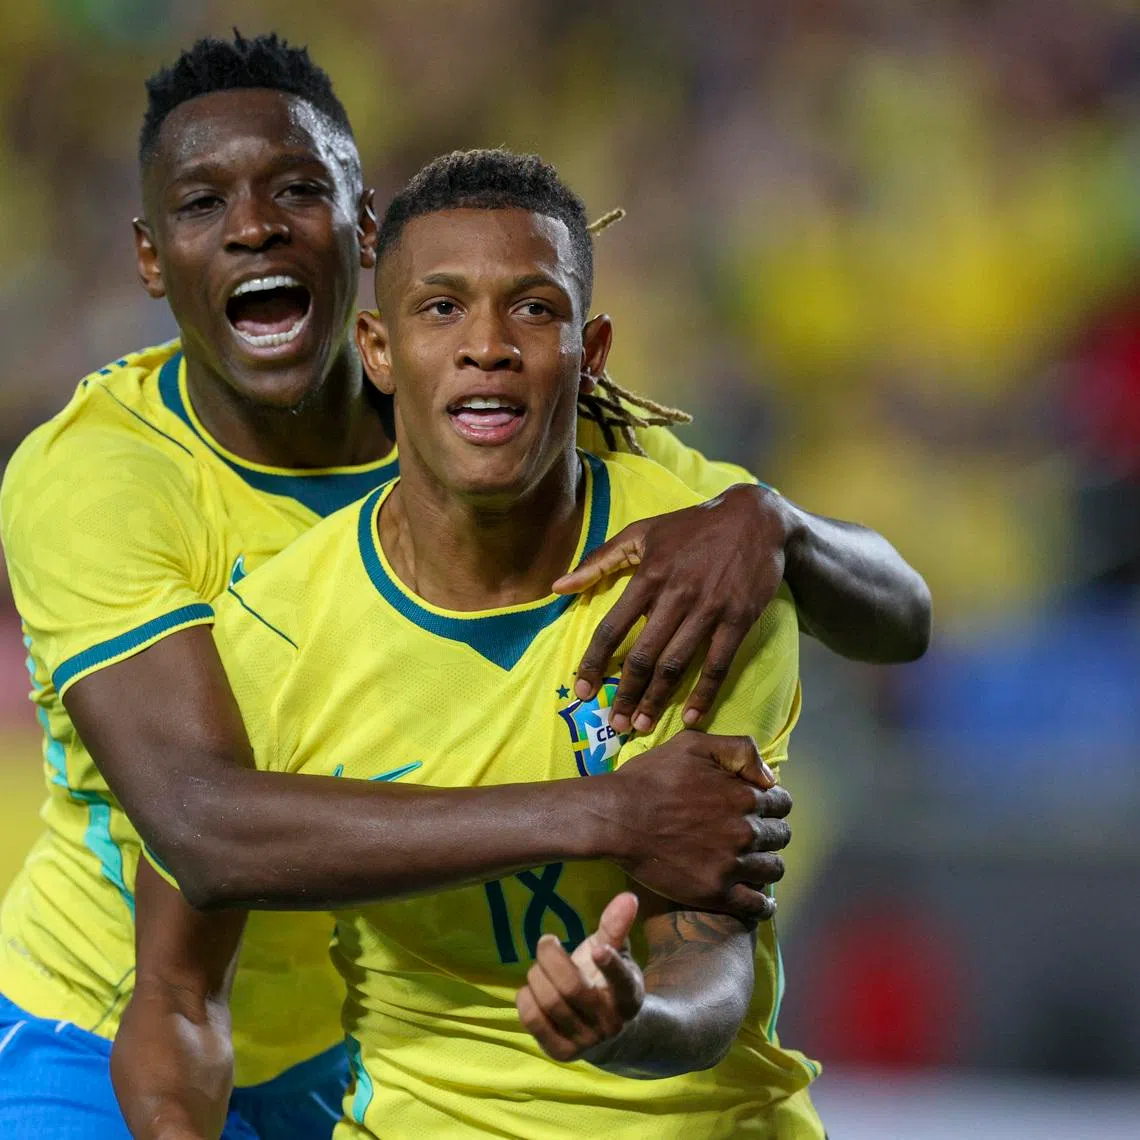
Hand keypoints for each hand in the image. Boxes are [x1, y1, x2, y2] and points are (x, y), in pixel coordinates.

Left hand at [516, 892, 644, 1061]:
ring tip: (539, 967)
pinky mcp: (562, 1053)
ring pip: (550, 1003)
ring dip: (536, 975)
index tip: (597, 949)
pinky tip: (531, 990)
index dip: (609, 966)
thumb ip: (616, 927)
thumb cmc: (606, 981)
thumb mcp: (616, 953)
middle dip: (550, 958)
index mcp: (628, 995)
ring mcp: (586, 1042)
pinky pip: (533, 1022)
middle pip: (572, 988)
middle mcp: (610, 1023)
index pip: (621, 982)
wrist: (606, 1032)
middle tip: (546, 941)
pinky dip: (525, 1000)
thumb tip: (628, 896)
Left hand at [554, 484, 790, 734]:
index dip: (593, 662)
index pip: (612, 628)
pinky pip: (717, 664)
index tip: (581, 690)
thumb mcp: (642, 532)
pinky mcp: (738, 618)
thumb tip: (558, 586)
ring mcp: (708, 609)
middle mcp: (676, 595)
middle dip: (624, 693)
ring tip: (640, 725)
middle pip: (643, 655)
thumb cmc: (691, 527)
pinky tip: (690, 717)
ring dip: (656, 699)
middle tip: (614, 723)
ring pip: (675, 664)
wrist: (754, 518)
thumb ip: (598, 560)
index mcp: (648, 575)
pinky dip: (703, 694)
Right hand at [610, 731, 790, 922]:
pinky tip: (758, 900)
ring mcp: (732, 865)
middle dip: (770, 832)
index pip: (782, 803)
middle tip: (751, 835)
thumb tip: (770, 777)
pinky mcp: (715, 893)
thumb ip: (739, 751)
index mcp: (744, 796)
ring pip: (773, 869)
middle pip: (780, 836)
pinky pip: (756, 906)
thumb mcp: (694, 744)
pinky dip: (763, 904)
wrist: (616, 817)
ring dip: (767, 864)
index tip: (758, 808)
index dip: (772, 804)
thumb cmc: (650, 777)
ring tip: (753, 864)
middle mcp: (745, 832)